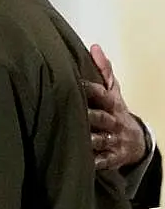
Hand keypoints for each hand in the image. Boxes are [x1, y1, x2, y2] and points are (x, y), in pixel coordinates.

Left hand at [84, 44, 146, 169]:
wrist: (135, 141)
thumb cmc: (116, 112)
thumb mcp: (114, 92)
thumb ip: (104, 71)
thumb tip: (94, 47)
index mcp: (112, 104)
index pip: (102, 94)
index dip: (90, 89)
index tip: (76, 83)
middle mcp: (113, 122)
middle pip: (101, 118)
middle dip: (89, 116)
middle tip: (73, 113)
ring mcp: (113, 141)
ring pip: (101, 140)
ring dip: (89, 140)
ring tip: (76, 138)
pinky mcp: (112, 158)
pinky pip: (102, 161)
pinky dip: (92, 162)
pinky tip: (82, 162)